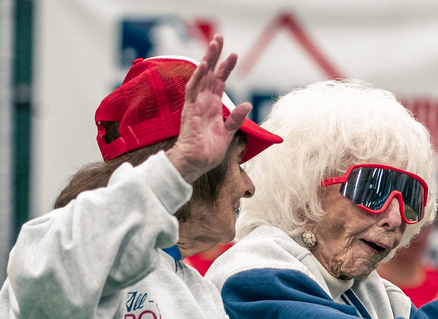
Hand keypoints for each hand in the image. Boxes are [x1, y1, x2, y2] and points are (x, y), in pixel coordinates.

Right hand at [165, 36, 251, 184]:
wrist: (196, 163)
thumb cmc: (209, 152)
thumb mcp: (228, 133)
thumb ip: (236, 118)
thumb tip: (247, 104)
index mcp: (213, 106)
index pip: (220, 82)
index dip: (226, 68)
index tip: (234, 55)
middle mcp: (204, 101)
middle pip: (210, 73)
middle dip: (215, 56)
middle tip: (219, 37)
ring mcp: (196, 104)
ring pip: (201, 76)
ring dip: (207, 60)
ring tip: (214, 44)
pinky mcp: (190, 110)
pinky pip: (192, 90)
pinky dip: (198, 77)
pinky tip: (203, 65)